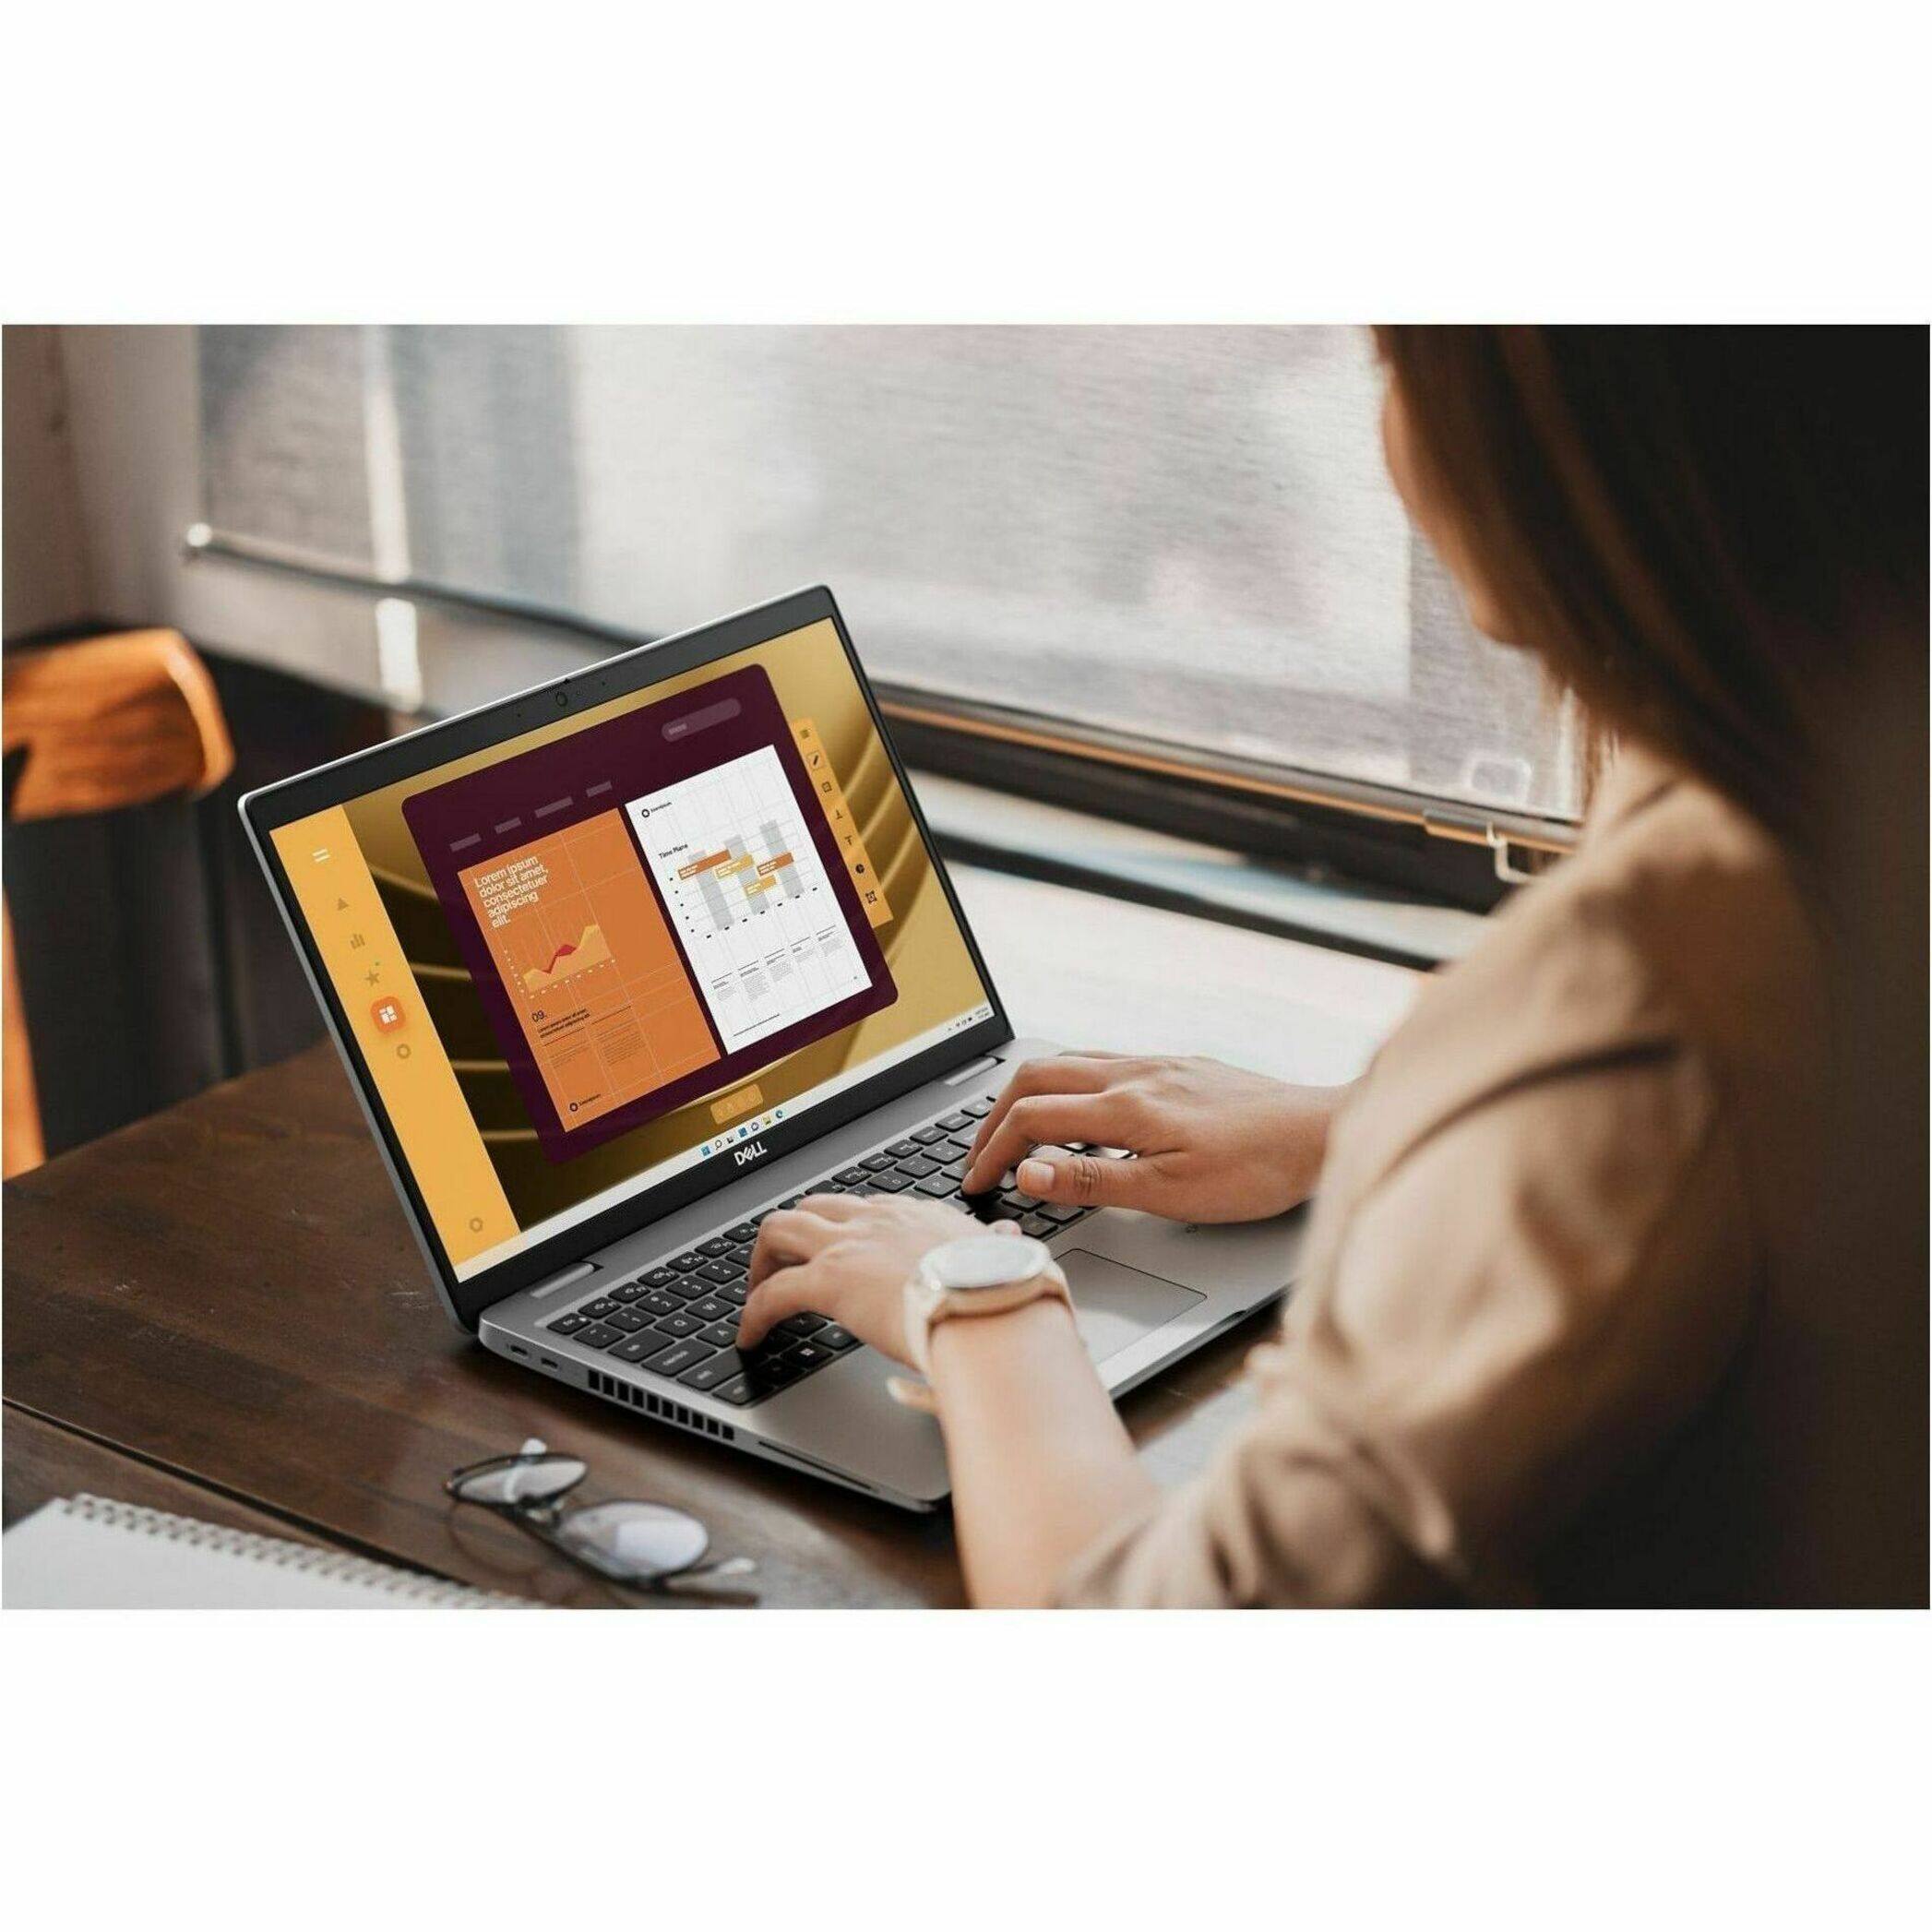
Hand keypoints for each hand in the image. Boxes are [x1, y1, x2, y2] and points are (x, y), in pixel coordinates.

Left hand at [740, 1194, 1007, 1362]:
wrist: (990, 1305)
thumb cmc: (1002, 1290)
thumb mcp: (1003, 1256)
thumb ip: (997, 1246)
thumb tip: (1008, 1240)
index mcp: (919, 1216)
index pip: (866, 1209)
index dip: (844, 1227)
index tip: (838, 1247)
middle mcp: (879, 1221)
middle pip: (815, 1207)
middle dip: (792, 1235)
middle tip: (783, 1266)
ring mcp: (849, 1246)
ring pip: (780, 1229)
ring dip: (762, 1261)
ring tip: (755, 1292)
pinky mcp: (829, 1281)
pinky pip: (771, 1293)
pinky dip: (753, 1313)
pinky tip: (749, 1336)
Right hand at [963, 1052, 1351, 1223]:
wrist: (1323, 1132)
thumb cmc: (1258, 1170)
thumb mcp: (1170, 1193)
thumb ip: (1092, 1179)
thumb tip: (1026, 1170)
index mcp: (1126, 1107)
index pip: (1031, 1117)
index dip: (993, 1150)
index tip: (977, 1181)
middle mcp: (1136, 1074)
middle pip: (1038, 1075)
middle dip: (996, 1112)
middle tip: (981, 1152)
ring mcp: (1159, 1065)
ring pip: (1071, 1060)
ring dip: (1030, 1091)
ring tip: (1017, 1128)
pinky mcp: (1180, 1066)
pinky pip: (1105, 1061)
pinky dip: (1070, 1082)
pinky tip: (1084, 1108)